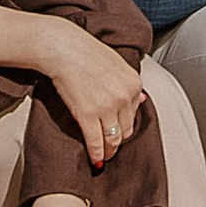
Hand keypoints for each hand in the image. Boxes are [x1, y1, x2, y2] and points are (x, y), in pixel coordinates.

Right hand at [36, 19, 150, 171]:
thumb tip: (142, 100)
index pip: (134, 113)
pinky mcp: (87, 115)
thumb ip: (129, 83)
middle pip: (126, 129)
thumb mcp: (116, 63)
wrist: (62, 47)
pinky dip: (96, 154)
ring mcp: (106, 107)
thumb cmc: (86, 52)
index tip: (117, 127)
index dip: (124, 121)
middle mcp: (124, 96)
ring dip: (109, 150)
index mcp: (134, 82)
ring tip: (104, 156)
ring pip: (114, 139)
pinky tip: (95, 159)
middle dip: (118, 138)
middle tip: (111, 145)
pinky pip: (96, 142)